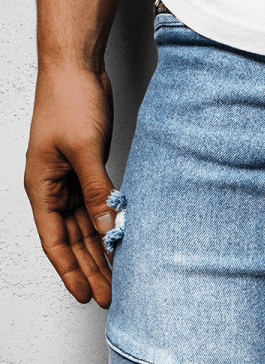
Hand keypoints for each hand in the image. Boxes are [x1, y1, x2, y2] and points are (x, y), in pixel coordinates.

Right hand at [24, 66, 116, 306]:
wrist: (77, 66)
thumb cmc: (69, 100)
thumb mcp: (84, 150)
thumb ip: (96, 191)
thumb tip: (108, 228)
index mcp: (42, 187)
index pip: (55, 241)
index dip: (70, 271)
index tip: (86, 296)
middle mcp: (54, 189)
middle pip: (73, 241)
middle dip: (91, 270)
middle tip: (112, 297)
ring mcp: (71, 182)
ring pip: (86, 229)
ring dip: (102, 255)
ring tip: (120, 281)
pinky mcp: (88, 173)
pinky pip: (97, 210)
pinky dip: (109, 229)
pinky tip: (123, 246)